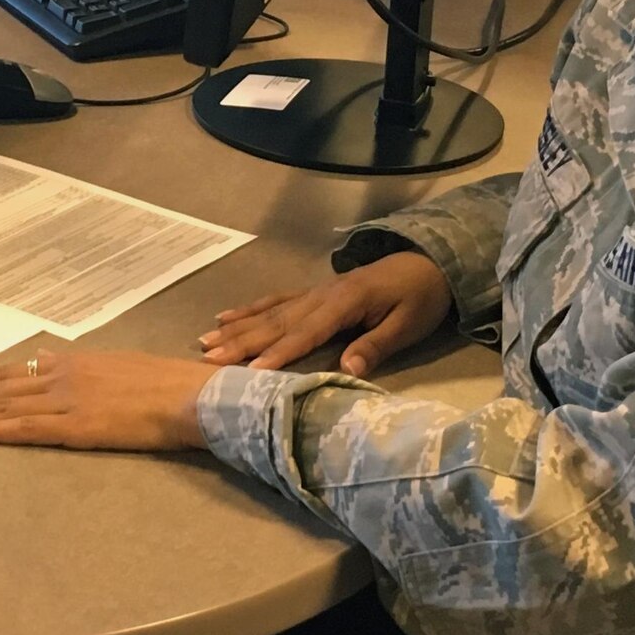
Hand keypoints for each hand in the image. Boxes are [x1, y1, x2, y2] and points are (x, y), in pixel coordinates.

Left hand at [0, 350, 210, 450]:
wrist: (188, 394)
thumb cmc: (162, 384)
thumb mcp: (114, 367)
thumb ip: (80, 372)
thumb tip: (52, 367)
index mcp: (65, 363)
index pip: (2, 372)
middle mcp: (55, 376)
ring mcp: (61, 399)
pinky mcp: (73, 426)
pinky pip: (21, 428)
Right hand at [198, 252, 451, 375]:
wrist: (428, 263)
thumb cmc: (419, 299)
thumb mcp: (407, 325)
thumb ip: (376, 345)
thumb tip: (347, 368)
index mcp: (344, 302)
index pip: (306, 332)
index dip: (278, 353)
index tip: (251, 371)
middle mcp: (321, 294)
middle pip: (276, 322)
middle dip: (242, 342)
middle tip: (208, 359)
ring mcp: (314, 291)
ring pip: (269, 312)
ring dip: (237, 328)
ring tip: (205, 342)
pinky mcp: (313, 292)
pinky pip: (275, 300)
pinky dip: (249, 309)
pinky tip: (227, 317)